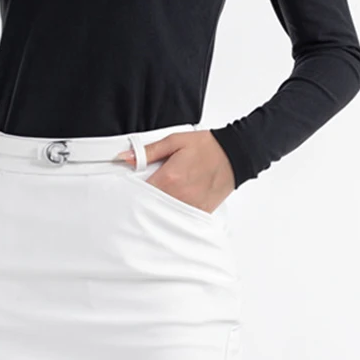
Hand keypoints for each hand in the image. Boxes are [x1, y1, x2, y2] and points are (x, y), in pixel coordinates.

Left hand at [115, 129, 234, 212]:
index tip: (129, 187)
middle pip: (149, 205)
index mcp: (169, 178)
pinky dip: (172, 213)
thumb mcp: (174, 141)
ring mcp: (189, 207)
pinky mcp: (199, 212)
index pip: (139, 192)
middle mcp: (178, 196)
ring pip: (163, 214)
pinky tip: (172, 205)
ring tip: (158, 198)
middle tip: (142, 193)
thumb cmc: (207, 147)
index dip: (131, 190)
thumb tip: (125, 158)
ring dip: (156, 208)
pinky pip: (179, 218)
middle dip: (142, 201)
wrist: (235, 156)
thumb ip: (148, 151)